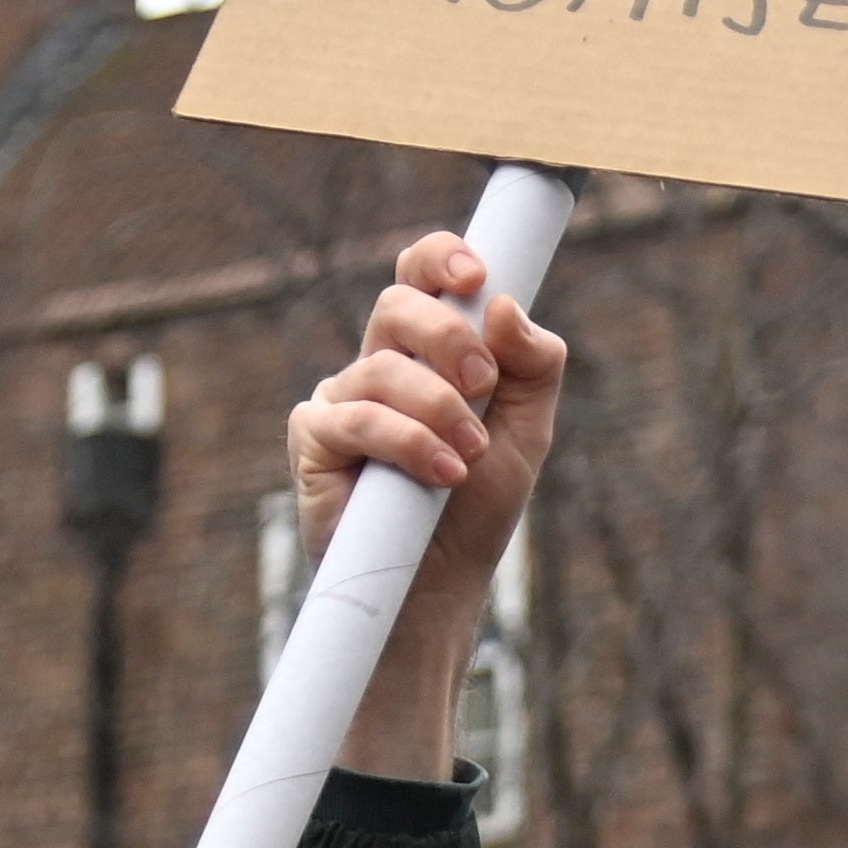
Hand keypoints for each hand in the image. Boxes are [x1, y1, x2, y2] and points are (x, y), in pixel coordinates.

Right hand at [294, 231, 568, 777]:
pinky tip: (441, 474)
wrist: (439, 589)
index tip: (476, 275)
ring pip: (382, 364)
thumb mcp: (525, 432)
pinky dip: (407, 442)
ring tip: (468, 460)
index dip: (442, 258)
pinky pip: (357, 417)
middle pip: (398, 303)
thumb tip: (503, 303)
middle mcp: (378, 364)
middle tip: (483, 387)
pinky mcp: (314, 441)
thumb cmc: (476, 511)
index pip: (422, 275)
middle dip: (449, 338)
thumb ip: (533, 365)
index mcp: (427, 350)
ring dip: (439, 408)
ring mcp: (340, 399)